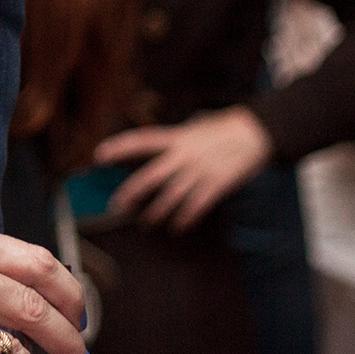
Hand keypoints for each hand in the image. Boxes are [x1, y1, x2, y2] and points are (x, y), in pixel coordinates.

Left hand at [95, 107, 272, 231]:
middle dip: (132, 192)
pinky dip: (186, 217)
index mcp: (177, 137)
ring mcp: (201, 170)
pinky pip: (197, 205)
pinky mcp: (218, 184)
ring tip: (147, 222)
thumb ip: (176, 140)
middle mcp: (185, 154)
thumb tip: (156, 148)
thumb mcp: (195, 127)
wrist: (255, 132)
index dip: (119, 147)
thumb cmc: (223, 128)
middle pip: (151, 176)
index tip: (99, 155)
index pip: (141, 140)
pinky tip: (177, 226)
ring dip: (157, 211)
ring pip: (172, 196)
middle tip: (116, 205)